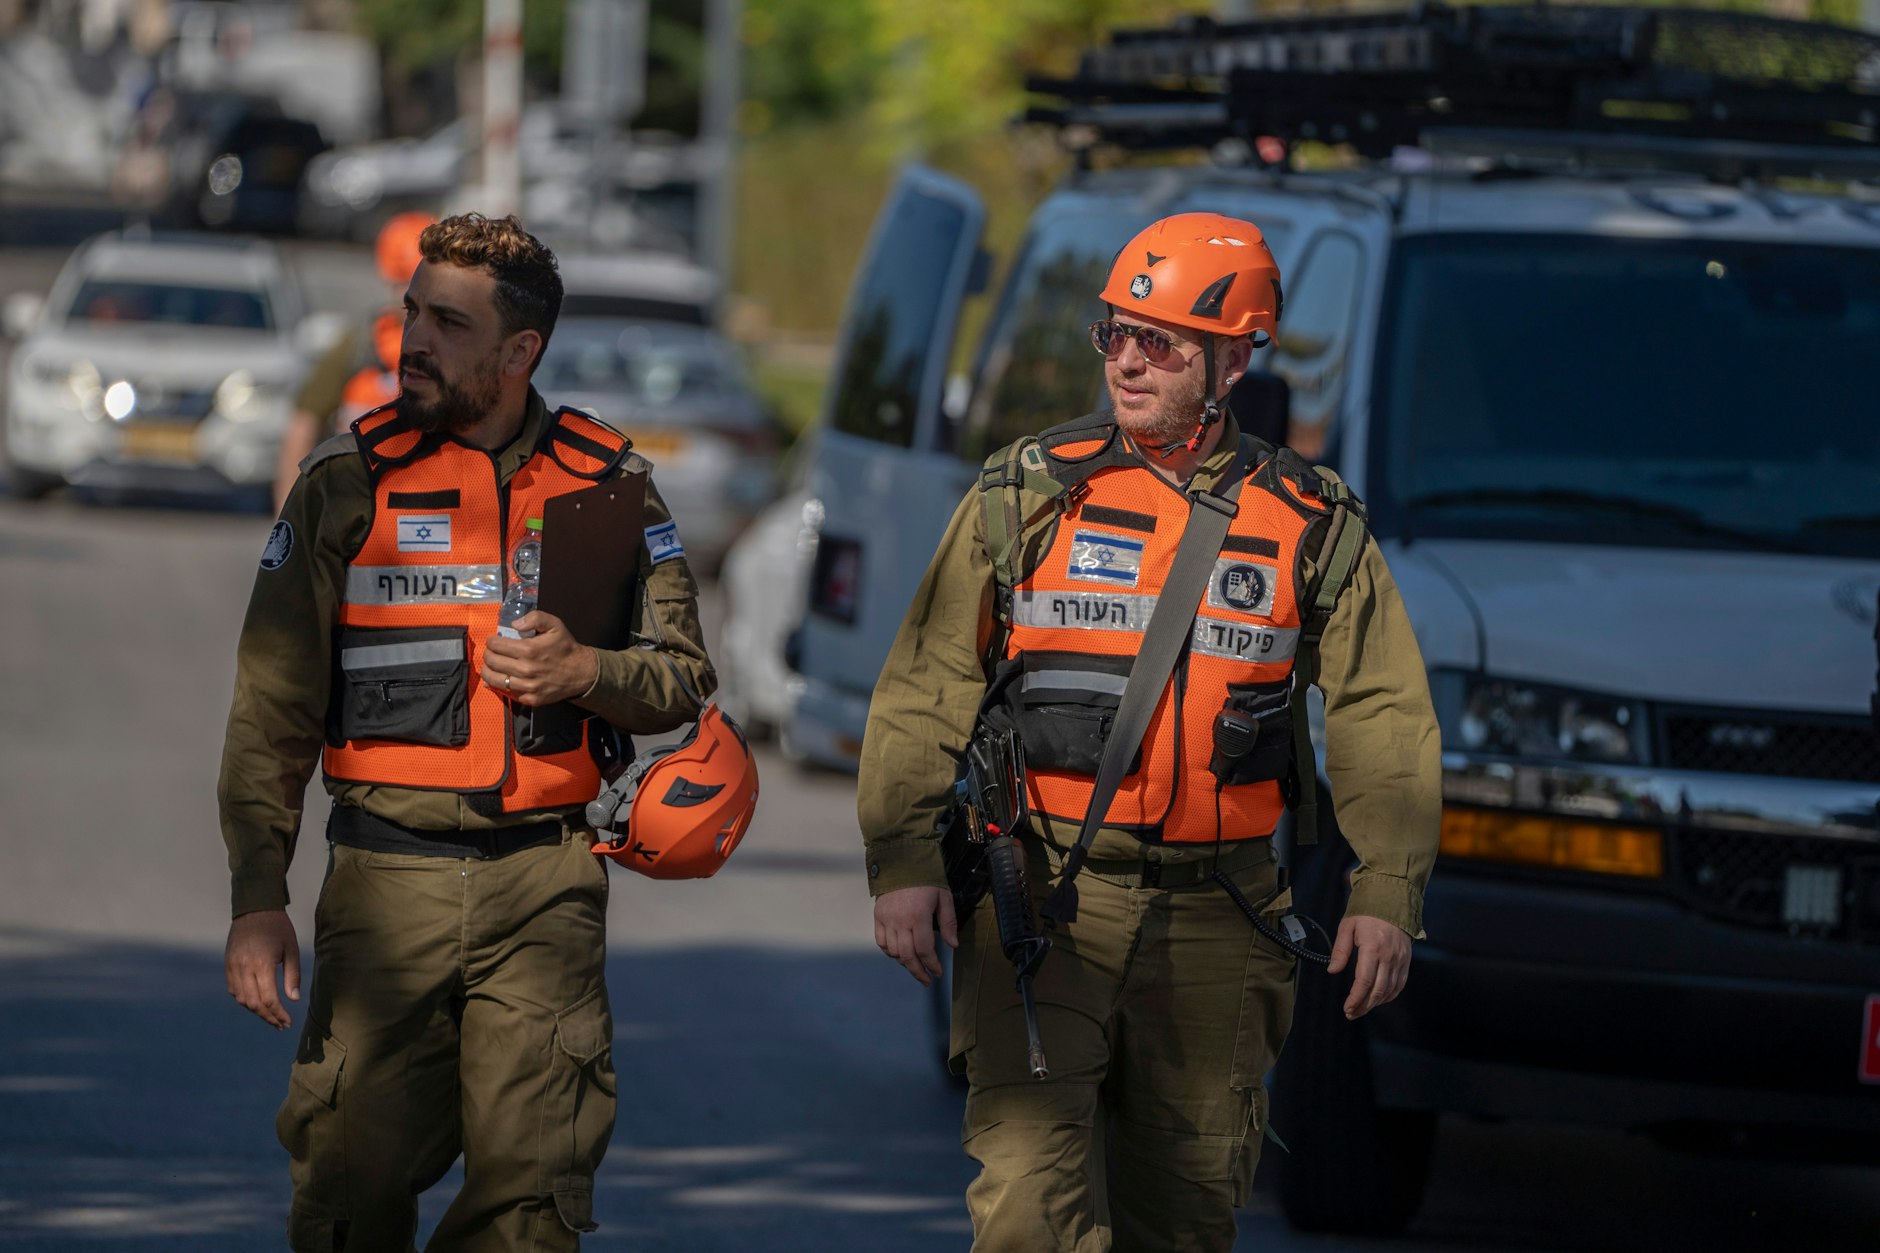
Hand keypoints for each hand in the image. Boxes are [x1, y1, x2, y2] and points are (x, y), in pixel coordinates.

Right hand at [225, 909, 299, 1029]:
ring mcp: (233, 967)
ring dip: (256, 1011)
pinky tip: (257, 1002)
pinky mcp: (228, 964)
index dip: (278, 1014)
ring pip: (242, 999)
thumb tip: (293, 999)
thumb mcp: (291, 949)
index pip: (268, 999)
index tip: (287, 1022)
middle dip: (268, 1017)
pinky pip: (234, 990)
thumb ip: (292, 975)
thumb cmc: (278, 927)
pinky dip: (245, 1000)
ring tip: (271, 1016)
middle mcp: (244, 968)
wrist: (254, 909)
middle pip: (254, 1003)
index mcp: (262, 964)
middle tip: (281, 1025)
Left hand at [482, 611, 598, 705]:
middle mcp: (525, 669)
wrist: (582, 672)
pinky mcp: (531, 699)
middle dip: (488, 655)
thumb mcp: (555, 625)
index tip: (494, 640)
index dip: (491, 641)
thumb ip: (534, 618)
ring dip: (488, 671)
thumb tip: (514, 625)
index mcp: (529, 650)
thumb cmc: (565, 647)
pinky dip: (502, 686)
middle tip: (492, 652)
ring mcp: (527, 687)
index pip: (495, 645)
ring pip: (494, 680)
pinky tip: (504, 679)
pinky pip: (507, 693)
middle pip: (491, 662)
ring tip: (491, 666)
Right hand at [873, 886, 957, 985]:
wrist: (901, 860)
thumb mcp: (944, 897)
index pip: (924, 950)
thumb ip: (948, 922)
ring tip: (915, 966)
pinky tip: (898, 954)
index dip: (932, 965)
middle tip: (926, 980)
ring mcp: (886, 920)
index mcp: (919, 916)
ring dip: (905, 963)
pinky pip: (881, 942)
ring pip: (893, 952)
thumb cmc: (926, 878)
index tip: (938, 973)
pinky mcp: (877, 916)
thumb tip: (952, 945)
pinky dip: (889, 952)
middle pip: (907, 956)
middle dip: (918, 971)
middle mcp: (900, 921)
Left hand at [1328, 914, 1411, 1019]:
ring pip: (1390, 990)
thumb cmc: (1366, 913)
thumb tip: (1332, 971)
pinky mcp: (1406, 960)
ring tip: (1362, 1008)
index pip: (1364, 981)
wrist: (1392, 900)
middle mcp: (1389, 956)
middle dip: (1364, 1005)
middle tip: (1351, 1013)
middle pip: (1378, 990)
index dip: (1355, 998)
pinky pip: (1400, 984)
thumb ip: (1340, 950)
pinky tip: (1378, 999)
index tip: (1347, 1008)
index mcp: (1372, 948)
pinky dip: (1389, 995)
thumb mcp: (1347, 927)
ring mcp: (1400, 959)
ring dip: (1375, 1003)